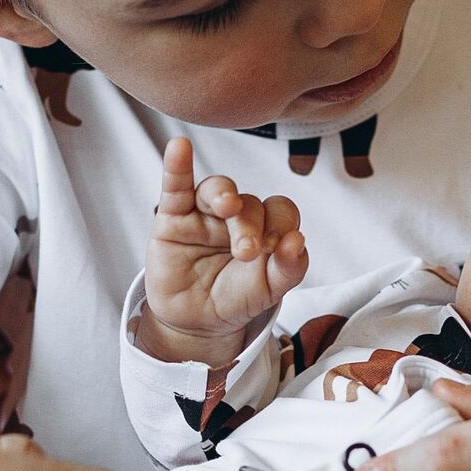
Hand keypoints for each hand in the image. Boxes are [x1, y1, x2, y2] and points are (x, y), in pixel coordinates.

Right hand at [137, 135, 307, 363]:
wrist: (195, 322)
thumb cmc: (235, 299)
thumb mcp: (268, 290)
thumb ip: (288, 268)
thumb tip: (298, 240)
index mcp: (265, 227)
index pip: (280, 210)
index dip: (282, 224)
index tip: (275, 248)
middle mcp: (237, 215)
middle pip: (249, 203)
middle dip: (250, 226)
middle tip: (245, 253)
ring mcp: (204, 214)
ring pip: (217, 189)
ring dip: (224, 194)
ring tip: (227, 207)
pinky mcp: (173, 217)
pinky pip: (176, 186)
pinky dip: (177, 165)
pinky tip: (180, 148)